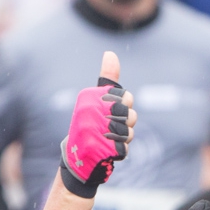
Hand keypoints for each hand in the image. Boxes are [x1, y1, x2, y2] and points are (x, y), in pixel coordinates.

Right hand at [58, 50, 135, 198]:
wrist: (76, 155)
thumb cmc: (90, 123)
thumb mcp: (97, 98)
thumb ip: (108, 78)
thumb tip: (111, 53)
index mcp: (92, 98)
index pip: (127, 97)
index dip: (125, 105)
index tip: (112, 108)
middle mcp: (91, 113)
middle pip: (132, 115)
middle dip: (126, 122)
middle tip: (111, 125)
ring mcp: (97, 132)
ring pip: (129, 133)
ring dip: (123, 137)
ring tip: (108, 137)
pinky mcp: (103, 150)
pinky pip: (124, 149)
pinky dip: (118, 151)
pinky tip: (107, 150)